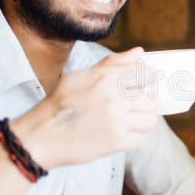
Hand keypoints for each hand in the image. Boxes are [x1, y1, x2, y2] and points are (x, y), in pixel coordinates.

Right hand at [11, 47, 159, 167]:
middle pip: (153, 99)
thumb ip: (113, 63)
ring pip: (151, 120)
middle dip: (148, 101)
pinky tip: (122, 131)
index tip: (147, 82)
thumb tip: (139, 52)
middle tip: (137, 105)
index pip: (146, 73)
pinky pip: (140, 139)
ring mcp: (117, 121)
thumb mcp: (81, 75)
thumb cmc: (60, 103)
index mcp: (107, 78)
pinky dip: (135, 136)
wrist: (42, 135)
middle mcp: (115, 98)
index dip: (150, 78)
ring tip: (132, 119)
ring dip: (144, 119)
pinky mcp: (116, 142)